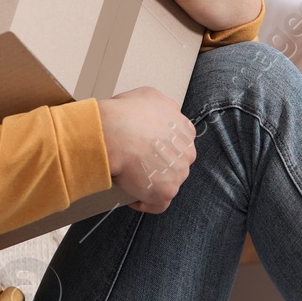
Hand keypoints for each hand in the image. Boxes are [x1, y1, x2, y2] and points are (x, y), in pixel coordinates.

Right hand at [96, 86, 196, 213]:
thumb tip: (153, 114)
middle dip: (158, 165)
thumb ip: (159, 107)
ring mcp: (179, 173)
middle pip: (175, 164)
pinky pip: (158, 204)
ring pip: (168, 183)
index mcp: (184, 130)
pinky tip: (132, 198)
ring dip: (151, 183)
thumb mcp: (148, 96)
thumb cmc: (125, 114)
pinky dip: (145, 203)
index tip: (147, 149)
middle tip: (136, 164)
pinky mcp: (167, 191)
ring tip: (130, 179)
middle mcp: (187, 152)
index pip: (178, 143)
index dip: (161, 147)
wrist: (113, 133)